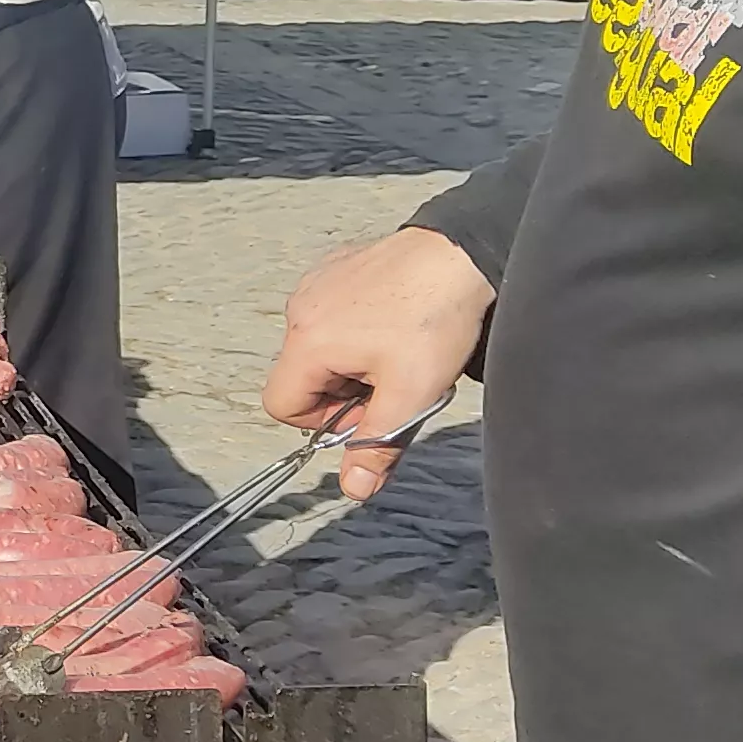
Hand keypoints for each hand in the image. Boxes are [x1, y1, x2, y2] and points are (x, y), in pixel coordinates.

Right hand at [262, 224, 493, 499]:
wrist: (461, 253)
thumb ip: (376, 446)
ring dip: (351, 361)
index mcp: (308, 342)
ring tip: (399, 350)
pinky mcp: (335, 266)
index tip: (368, 409)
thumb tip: (355, 489)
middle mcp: (300, 309)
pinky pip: (330, 313)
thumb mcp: (410, 395)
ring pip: (318, 346)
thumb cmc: (435, 319)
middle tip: (393, 382)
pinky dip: (356, 329)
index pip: (282, 406)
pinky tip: (396, 321)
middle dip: (343, 392)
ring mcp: (315, 283)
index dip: (323, 421)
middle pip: (301, 376)